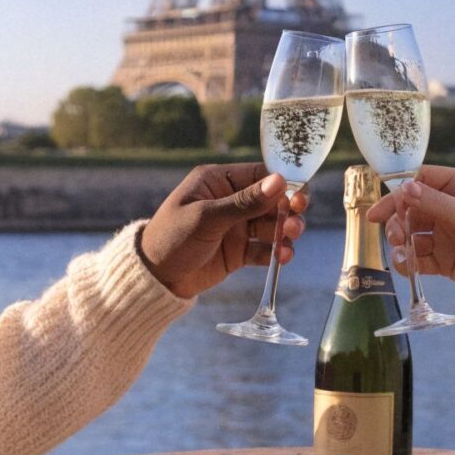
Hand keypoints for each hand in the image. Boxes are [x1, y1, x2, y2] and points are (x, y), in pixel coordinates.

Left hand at [139, 164, 311, 297]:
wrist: (155, 279)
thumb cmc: (171, 238)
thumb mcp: (207, 217)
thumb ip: (244, 202)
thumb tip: (280, 181)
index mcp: (218, 181)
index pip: (260, 175)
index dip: (284, 185)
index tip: (299, 198)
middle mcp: (230, 200)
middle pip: (271, 200)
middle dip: (287, 211)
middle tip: (294, 223)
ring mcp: (236, 227)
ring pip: (271, 225)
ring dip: (284, 232)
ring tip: (288, 241)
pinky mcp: (238, 251)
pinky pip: (264, 248)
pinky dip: (275, 252)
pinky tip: (282, 257)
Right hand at [362, 165, 454, 305]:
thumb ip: (437, 204)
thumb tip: (404, 188)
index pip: (422, 179)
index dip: (401, 190)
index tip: (385, 208)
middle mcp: (450, 208)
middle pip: (411, 207)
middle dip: (398, 219)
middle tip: (395, 234)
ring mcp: (446, 235)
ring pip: (411, 232)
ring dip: (401, 240)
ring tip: (401, 250)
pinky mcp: (444, 260)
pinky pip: (417, 257)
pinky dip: (408, 261)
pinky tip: (407, 265)